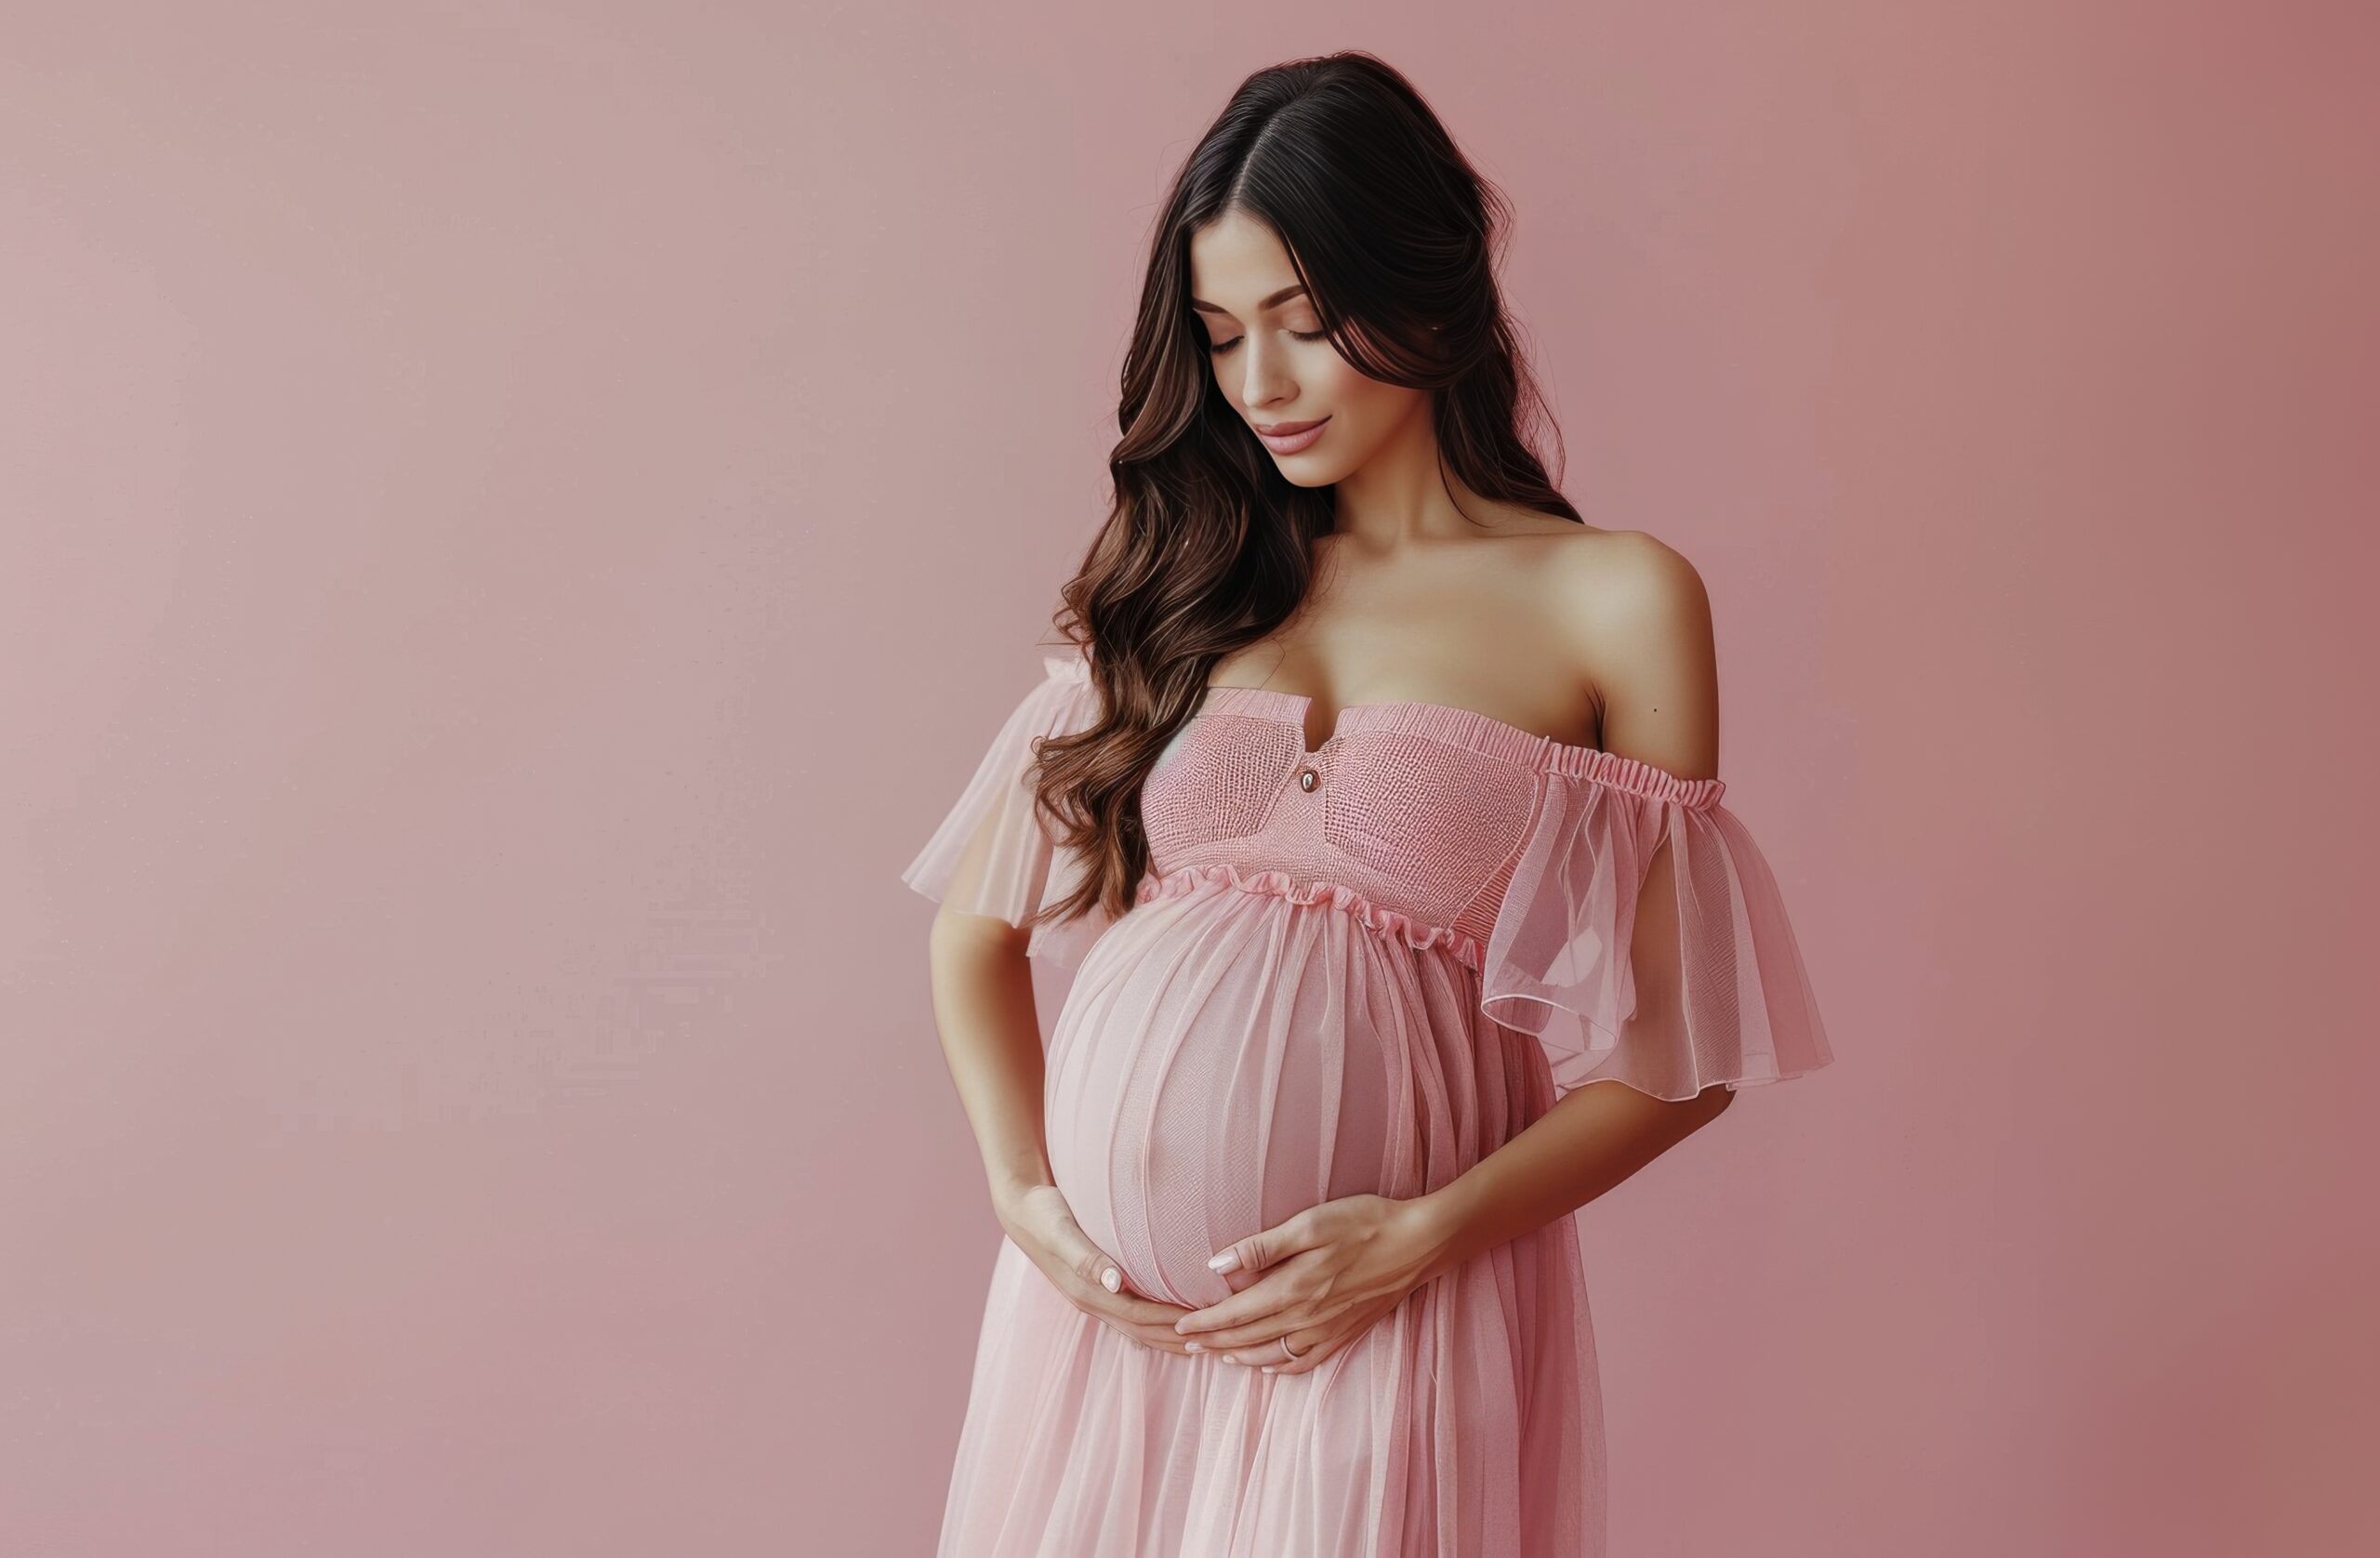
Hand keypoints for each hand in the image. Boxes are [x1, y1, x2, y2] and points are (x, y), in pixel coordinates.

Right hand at [994, 1181, 1198, 1353]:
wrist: (1020, 1207)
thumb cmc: (1044, 1213)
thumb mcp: (1061, 1231)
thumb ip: (1086, 1257)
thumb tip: (1114, 1283)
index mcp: (1086, 1292)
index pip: (1139, 1316)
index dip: (1171, 1322)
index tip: (1205, 1325)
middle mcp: (1091, 1301)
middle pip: (1141, 1330)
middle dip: (1176, 1338)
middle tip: (1215, 1343)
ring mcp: (1091, 1297)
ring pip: (1136, 1328)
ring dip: (1167, 1338)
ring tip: (1201, 1343)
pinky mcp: (1094, 1288)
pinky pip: (1129, 1314)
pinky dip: (1152, 1324)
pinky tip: (1169, 1324)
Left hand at [1171, 1193, 1454, 1374]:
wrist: (1419, 1243)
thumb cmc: (1363, 1223)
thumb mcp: (1309, 1224)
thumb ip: (1261, 1248)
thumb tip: (1216, 1263)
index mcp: (1292, 1289)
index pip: (1234, 1314)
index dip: (1204, 1322)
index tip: (1179, 1326)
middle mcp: (1306, 1318)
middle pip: (1248, 1337)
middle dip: (1213, 1342)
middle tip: (1186, 1344)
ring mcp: (1328, 1330)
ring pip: (1272, 1354)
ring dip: (1241, 1356)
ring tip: (1218, 1354)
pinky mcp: (1346, 1334)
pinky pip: (1305, 1362)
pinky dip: (1280, 1367)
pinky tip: (1268, 1365)